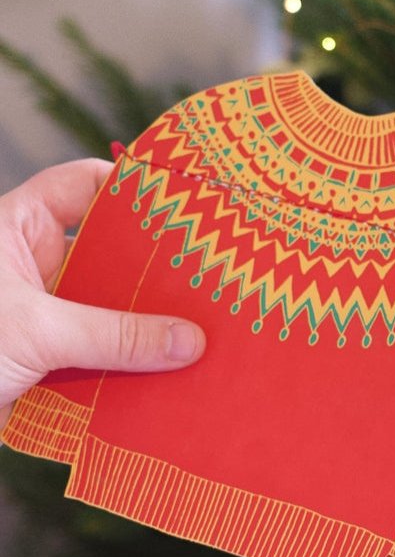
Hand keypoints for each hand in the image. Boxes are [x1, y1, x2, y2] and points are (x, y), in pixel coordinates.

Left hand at [0, 159, 204, 429]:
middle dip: (157, 268)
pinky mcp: (49, 359)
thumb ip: (116, 336)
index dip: (135, 189)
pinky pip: (102, 352)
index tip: (192, 205)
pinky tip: (174, 369)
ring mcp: (42, 313)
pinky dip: (133, 362)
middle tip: (213, 275)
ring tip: (206, 327)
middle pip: (110, 251)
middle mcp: (33, 265)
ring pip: (110, 307)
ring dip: (149, 323)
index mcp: (16, 228)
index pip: (85, 186)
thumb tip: (191, 341)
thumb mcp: (35, 333)